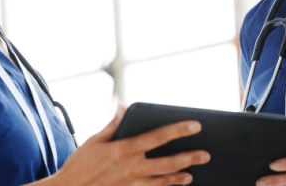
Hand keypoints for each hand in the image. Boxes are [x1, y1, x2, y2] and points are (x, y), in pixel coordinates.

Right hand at [47, 105, 210, 185]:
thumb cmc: (79, 166)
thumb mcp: (94, 141)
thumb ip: (113, 125)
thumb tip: (122, 107)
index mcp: (123, 150)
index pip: (157, 137)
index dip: (178, 130)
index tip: (196, 126)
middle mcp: (131, 168)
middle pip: (168, 163)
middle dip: (189, 158)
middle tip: (206, 155)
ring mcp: (131, 185)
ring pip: (163, 181)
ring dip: (179, 177)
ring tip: (191, 174)